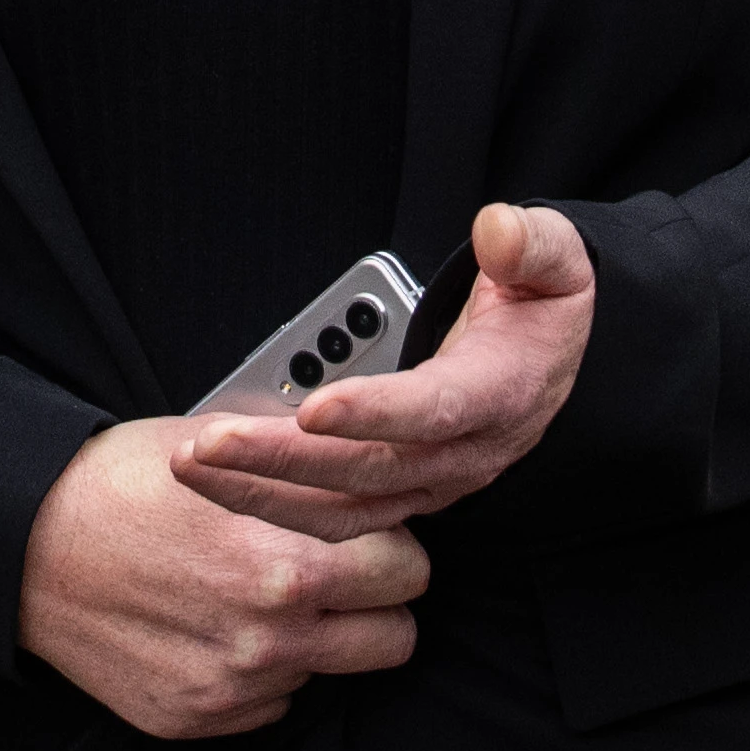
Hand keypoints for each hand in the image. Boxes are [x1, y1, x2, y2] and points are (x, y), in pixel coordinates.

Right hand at [21, 418, 428, 737]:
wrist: (24, 546)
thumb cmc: (117, 484)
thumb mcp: (223, 445)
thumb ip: (308, 466)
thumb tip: (372, 460)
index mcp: (286, 567)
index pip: (409, 573)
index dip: (393, 545)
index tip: (370, 535)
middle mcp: (268, 639)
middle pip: (396, 639)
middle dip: (377, 602)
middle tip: (341, 572)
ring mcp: (233, 687)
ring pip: (332, 672)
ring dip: (316, 637)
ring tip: (261, 593)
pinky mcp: (198, 718)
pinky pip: (272, 701)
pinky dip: (260, 669)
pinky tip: (216, 623)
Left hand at [169, 204, 596, 543]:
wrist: (552, 366)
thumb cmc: (541, 309)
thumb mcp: (557, 263)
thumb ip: (533, 245)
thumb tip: (496, 230)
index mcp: (502, 395)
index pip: (436, 411)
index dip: (376, 413)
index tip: (314, 407)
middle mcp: (463, 456)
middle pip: (366, 471)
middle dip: (282, 460)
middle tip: (208, 442)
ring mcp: (427, 486)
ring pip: (340, 510)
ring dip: (262, 493)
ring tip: (192, 464)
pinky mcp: (396, 498)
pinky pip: (329, 519)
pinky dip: (270, 505)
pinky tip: (215, 480)